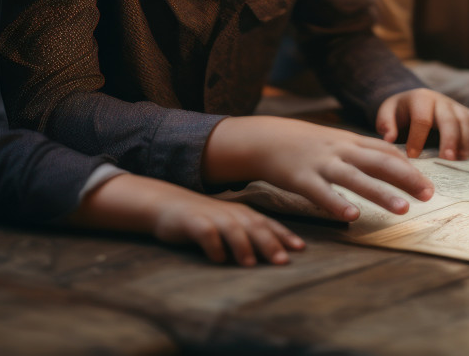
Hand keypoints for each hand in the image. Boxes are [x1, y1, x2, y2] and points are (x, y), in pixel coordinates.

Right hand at [69, 173, 304, 265]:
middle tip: (283, 261)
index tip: (301, 249)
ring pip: (232, 229)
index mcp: (243, 214)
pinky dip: (213, 246)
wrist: (167, 205)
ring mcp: (212, 216)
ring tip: (250, 263)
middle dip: (270, 243)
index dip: (285, 235)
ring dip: (243, 246)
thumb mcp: (229, 224)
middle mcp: (231, 213)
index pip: (268, 224)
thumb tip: (278, 254)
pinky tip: (217, 259)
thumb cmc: (203, 219)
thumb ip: (250, 235)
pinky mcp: (193, 222)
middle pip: (255, 227)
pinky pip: (205, 233)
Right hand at [204, 116, 434, 220]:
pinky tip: (352, 216)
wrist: (265, 138)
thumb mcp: (337, 141)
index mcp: (350, 141)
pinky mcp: (302, 179)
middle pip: (379, 163)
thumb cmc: (306, 143)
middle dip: (406, 178)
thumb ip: (363, 150)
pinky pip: (322, 193)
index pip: (386, 152)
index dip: (409, 168)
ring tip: (403, 209)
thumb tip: (396, 161)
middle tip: (428, 195)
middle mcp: (340, 150)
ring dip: (381, 193)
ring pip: (356, 178)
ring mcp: (322, 164)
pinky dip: (338, 204)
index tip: (429, 184)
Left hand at [376, 88, 468, 159]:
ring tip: (461, 160)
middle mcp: (441, 100)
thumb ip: (385, 123)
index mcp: (421, 98)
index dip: (417, 138)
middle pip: (449, 119)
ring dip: (465, 141)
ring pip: (466, 121)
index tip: (412, 156)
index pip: (421, 119)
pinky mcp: (467, 113)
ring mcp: (456, 107)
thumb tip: (389, 138)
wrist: (416, 100)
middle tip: (447, 159)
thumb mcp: (388, 111)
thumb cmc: (401, 111)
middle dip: (449, 139)